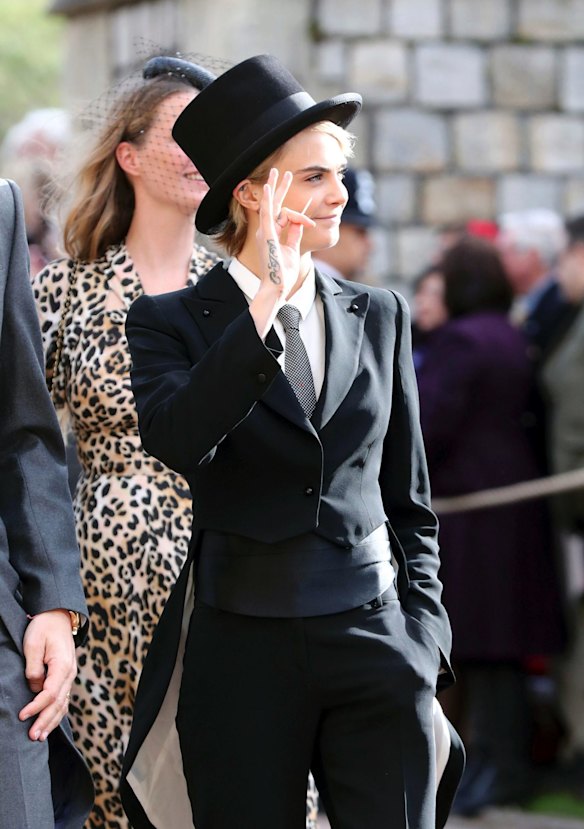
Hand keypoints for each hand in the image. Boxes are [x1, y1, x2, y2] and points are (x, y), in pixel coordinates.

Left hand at [18, 609, 76, 740]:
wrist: (58, 615)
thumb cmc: (43, 627)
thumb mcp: (33, 644)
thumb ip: (33, 668)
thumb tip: (34, 688)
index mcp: (62, 665)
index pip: (50, 693)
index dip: (36, 707)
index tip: (22, 715)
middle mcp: (70, 673)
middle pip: (58, 703)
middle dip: (45, 721)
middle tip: (32, 736)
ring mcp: (70, 675)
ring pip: (63, 703)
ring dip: (52, 720)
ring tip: (40, 736)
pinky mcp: (66, 676)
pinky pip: (64, 698)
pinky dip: (57, 712)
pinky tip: (50, 723)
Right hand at [249, 168, 314, 338]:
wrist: (277, 287)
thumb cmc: (283, 274)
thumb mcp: (292, 249)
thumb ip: (295, 235)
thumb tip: (302, 222)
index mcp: (272, 235)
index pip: (285, 216)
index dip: (300, 214)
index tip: (310, 215)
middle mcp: (266, 231)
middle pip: (274, 205)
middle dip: (279, 188)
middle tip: (284, 172)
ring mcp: (264, 232)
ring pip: (270, 205)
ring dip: (274, 187)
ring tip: (277, 172)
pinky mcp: (266, 235)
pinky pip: (267, 214)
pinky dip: (268, 200)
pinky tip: (268, 188)